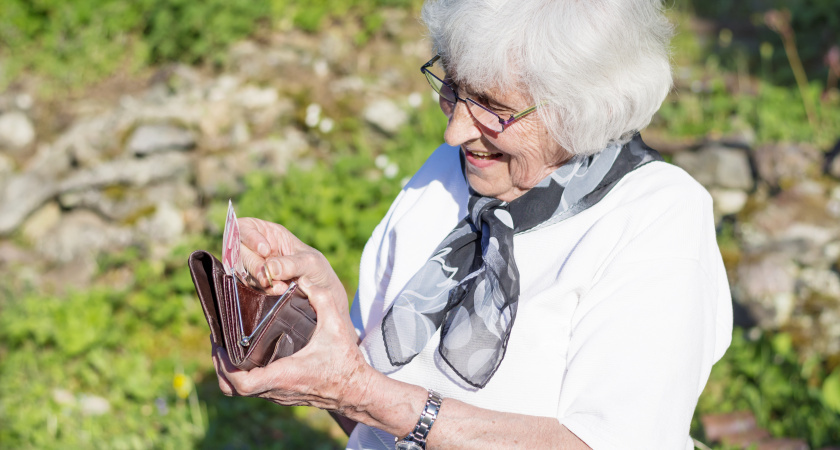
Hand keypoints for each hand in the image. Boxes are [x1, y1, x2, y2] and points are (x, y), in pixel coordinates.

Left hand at [212, 278, 374, 416]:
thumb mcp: (336, 327)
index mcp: (284, 375)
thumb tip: (304, 280)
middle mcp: (276, 389)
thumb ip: (322, 300)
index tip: (220, 346)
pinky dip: (243, 375)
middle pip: (232, 389)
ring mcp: (278, 395)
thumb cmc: (346, 363)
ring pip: (240, 391)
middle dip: (220, 367)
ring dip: (229, 372)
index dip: (225, 367)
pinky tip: (248, 355)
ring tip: (228, 347)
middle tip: (218, 343)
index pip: (242, 383)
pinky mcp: (282, 395)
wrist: (357, 391)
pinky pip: (253, 390)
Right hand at [237, 218, 348, 315]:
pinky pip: (249, 286)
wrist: (321, 292)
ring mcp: (254, 266)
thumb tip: (270, 269)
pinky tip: (278, 291)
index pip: (245, 227)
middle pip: (239, 251)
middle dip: (254, 265)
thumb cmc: (316, 269)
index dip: (250, 237)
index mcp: (269, 233)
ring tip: (280, 287)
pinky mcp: (255, 284)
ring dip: (259, 280)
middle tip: (268, 277)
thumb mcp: (309, 262)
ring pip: (242, 270)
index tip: (265, 250)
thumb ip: (291, 264)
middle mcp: (257, 248)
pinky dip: (262, 290)